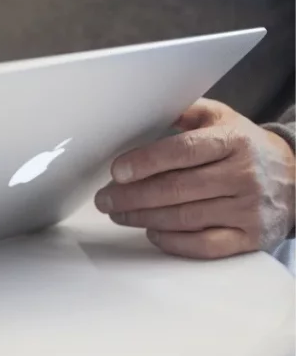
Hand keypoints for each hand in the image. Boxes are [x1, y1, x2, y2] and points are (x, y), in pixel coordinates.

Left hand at [95, 99, 295, 258]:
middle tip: (105, 198)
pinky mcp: (251, 237)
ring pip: (186, 218)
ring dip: (144, 217)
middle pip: (177, 188)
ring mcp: (248, 209)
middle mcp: (242, 175)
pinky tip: (152, 232)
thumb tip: (144, 110)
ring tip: (119, 213)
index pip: (182, 151)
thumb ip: (184, 112)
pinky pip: (205, 245)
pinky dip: (174, 242)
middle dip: (132, 196)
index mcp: (232, 141)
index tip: (116, 171)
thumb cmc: (245, 147)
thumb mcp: (221, 118)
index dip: (145, 162)